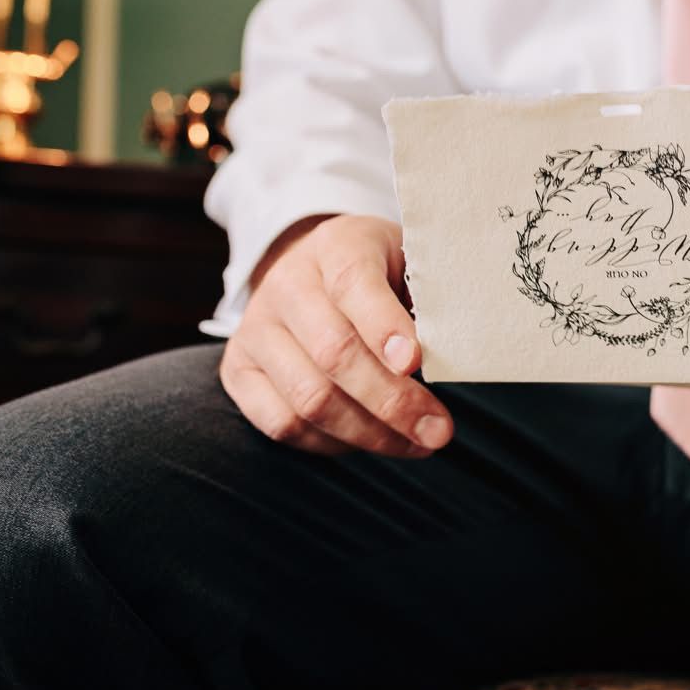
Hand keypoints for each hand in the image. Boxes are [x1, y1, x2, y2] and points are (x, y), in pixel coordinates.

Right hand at [220, 214, 453, 456]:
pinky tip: (370, 441)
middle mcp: (286, 284)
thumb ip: (427, 301)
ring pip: (308, 398)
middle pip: (334, 354)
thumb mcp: (409, 262)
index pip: (354, 284)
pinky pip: (282, 424)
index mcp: (336, 246)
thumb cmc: (379, 272)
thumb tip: (451, 357)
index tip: (417, 363)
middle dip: (393, 402)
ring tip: (418, 443)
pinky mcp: (238, 371)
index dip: (385, 327)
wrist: (313, 266)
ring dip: (370, 434)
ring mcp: (256, 329)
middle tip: (440, 431)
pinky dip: (331, 444)